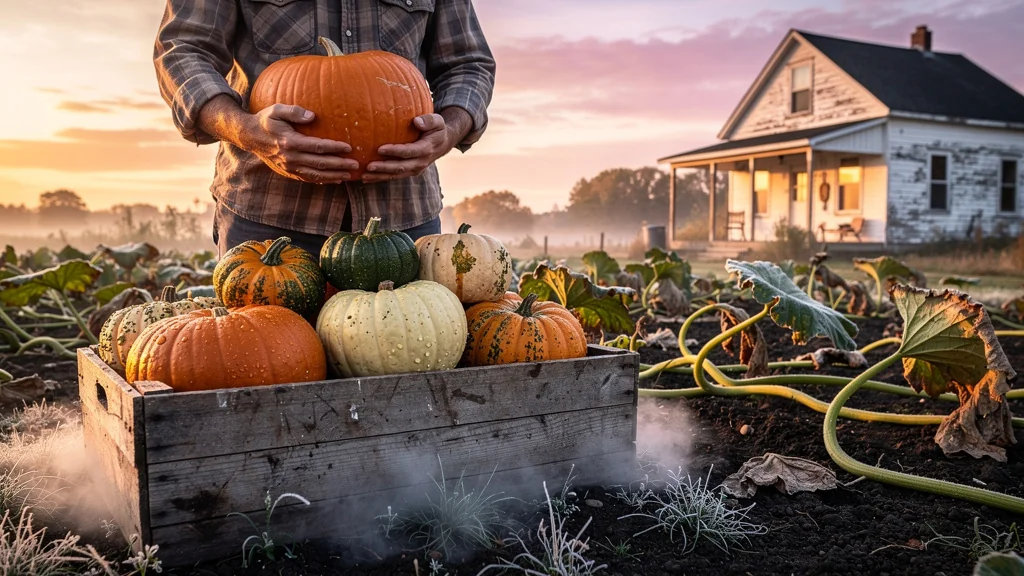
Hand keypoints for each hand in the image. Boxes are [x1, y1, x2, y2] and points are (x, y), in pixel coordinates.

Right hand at [244, 104, 358, 183]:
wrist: (250, 137)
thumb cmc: (266, 120)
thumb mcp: (276, 110)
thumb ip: (294, 111)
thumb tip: (313, 115)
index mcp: (290, 142)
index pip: (317, 147)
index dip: (334, 148)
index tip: (349, 147)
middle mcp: (290, 158)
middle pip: (320, 163)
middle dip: (339, 165)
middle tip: (356, 164)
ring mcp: (289, 167)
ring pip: (316, 174)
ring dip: (334, 176)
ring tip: (350, 175)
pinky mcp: (289, 173)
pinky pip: (308, 178)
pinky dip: (322, 180)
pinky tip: (335, 180)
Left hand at [362, 114, 453, 182]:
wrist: (443, 144)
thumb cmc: (437, 129)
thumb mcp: (438, 121)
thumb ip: (429, 120)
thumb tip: (416, 121)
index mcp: (426, 150)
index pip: (409, 151)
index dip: (395, 151)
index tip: (380, 149)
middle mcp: (421, 163)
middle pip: (400, 167)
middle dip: (384, 168)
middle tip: (369, 166)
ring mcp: (415, 169)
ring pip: (396, 175)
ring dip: (380, 176)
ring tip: (364, 175)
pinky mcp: (410, 172)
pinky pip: (394, 176)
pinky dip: (380, 178)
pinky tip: (367, 178)